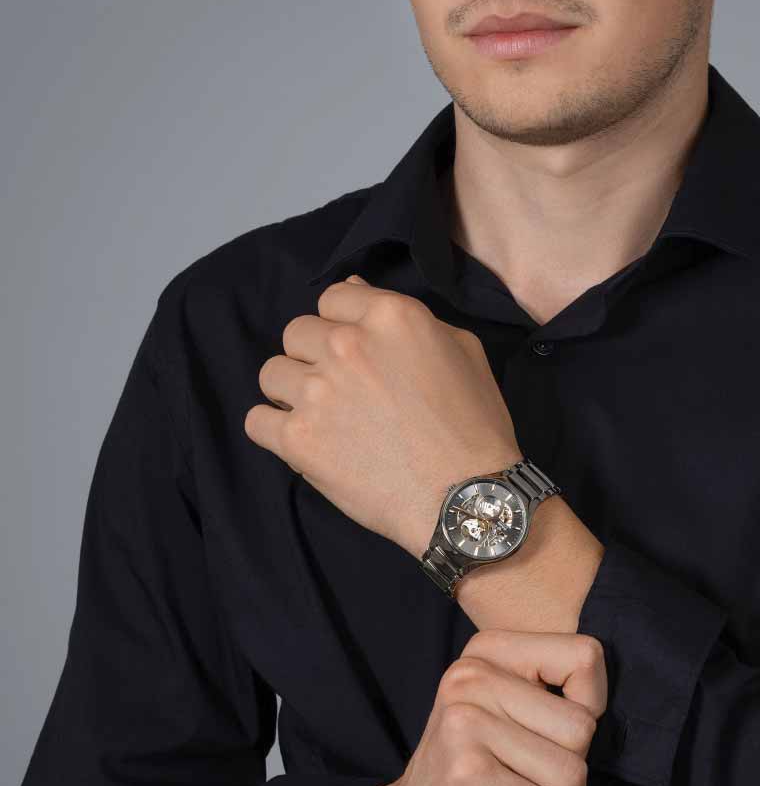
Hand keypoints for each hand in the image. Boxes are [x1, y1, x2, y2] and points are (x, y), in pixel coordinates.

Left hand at [243, 275, 522, 556]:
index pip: (333, 298)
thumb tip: (356, 289)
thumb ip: (411, 317)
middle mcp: (346, 344)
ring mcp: (317, 391)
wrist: (466, 496)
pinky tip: (302, 442)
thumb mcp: (463, 352)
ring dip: (291, 392)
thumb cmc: (476, 426)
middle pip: (297, 333)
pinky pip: (256, 421)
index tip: (358, 354)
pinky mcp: (298, 438)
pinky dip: (274, 431)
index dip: (343, 325)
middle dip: (314, 356)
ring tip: (322, 418)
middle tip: (342, 390)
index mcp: (389, 316)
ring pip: (271, 374)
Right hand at [376, 629, 608, 785]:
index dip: (589, 705)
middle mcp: (470, 678)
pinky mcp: (466, 778)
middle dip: (568, 767)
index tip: (550, 729)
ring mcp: (464, 726)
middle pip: (583, 728)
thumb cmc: (476, 770)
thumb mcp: (511, 710)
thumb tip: (604, 698)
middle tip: (522, 775)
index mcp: (486, 651)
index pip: (586, 656)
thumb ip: (556, 691)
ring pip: (571, 774)